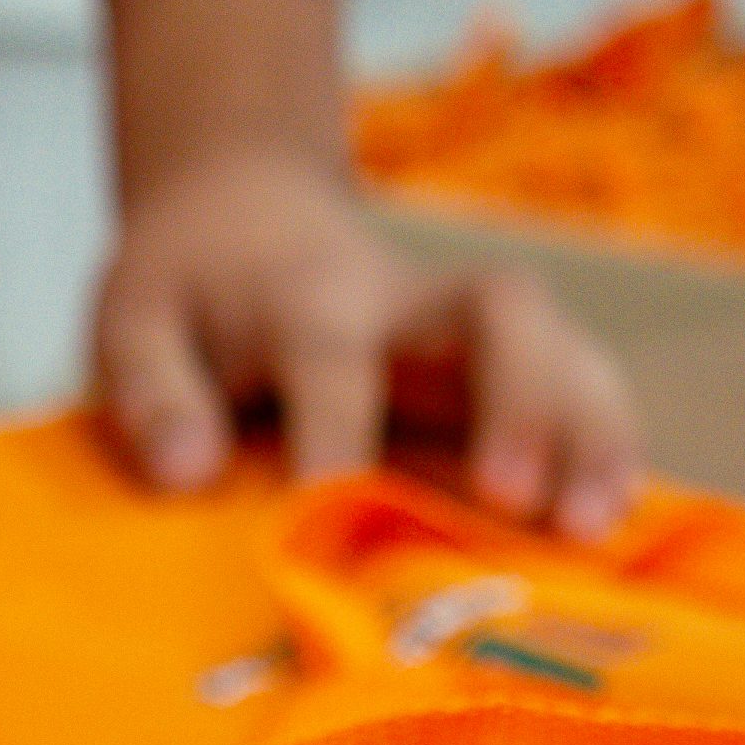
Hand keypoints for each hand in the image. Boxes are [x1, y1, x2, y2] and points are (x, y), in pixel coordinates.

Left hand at [92, 148, 643, 538]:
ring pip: (562, 347)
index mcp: (306, 296)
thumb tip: (186, 474)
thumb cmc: (184, 292)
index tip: (325, 513)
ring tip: (591, 528)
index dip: (335, 433)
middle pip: (499, 313)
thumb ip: (151, 392)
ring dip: (589, 432)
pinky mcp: (504, 367)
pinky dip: (607, 448)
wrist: (245, 216)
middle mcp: (408, 303)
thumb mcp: (130, 323)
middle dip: (519, 400)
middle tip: (513, 500)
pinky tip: (614, 520)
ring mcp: (468, 332)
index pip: (333, 356)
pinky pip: (578, 389)